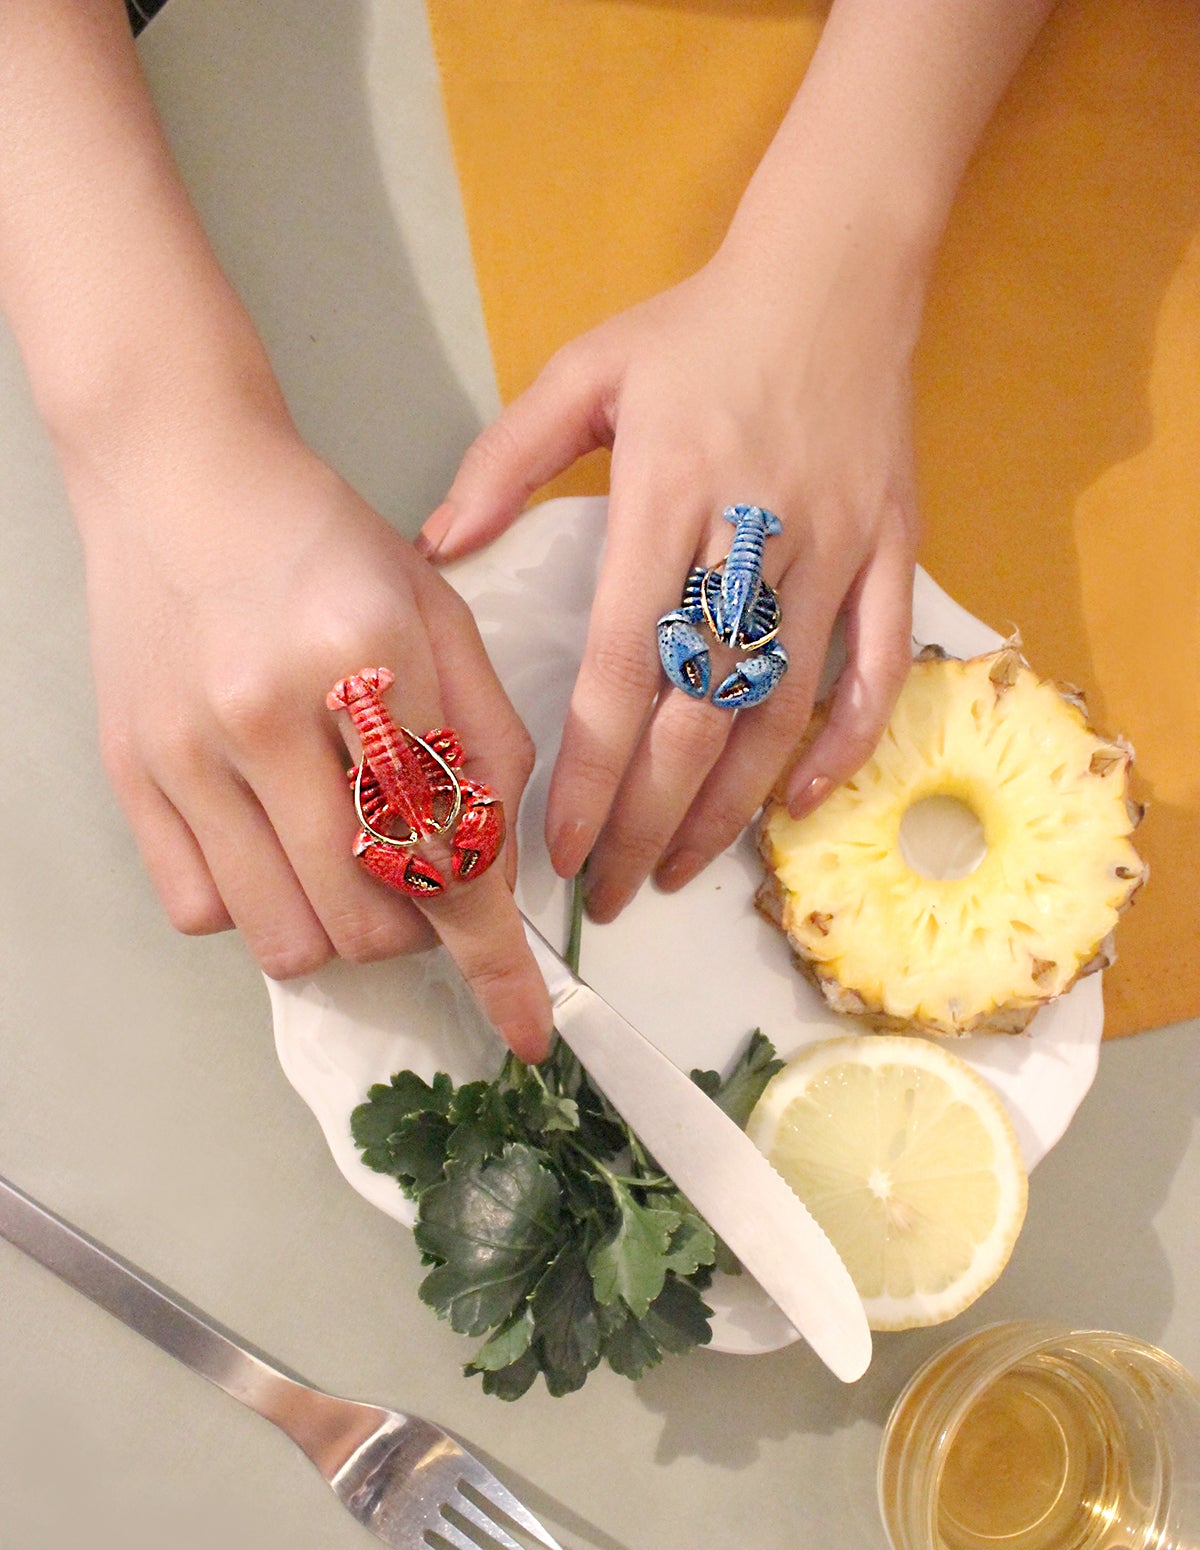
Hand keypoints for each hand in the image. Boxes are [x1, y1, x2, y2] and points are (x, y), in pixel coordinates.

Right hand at [68, 412, 551, 1061]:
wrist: (180, 477)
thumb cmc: (324, 544)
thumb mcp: (440, 615)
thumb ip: (487, 742)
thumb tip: (498, 875)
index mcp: (370, 659)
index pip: (450, 851)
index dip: (496, 961)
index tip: (526, 1027)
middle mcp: (270, 713)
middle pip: (369, 921)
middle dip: (415, 930)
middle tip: (417, 877)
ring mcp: (189, 750)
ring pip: (284, 938)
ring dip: (335, 929)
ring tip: (340, 857)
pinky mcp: (131, 772)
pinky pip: (201, 911)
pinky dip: (253, 902)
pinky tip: (268, 837)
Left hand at [418, 236, 918, 920]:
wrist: (836, 271)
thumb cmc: (698, 326)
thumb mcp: (586, 371)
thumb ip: (504, 460)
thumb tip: (436, 543)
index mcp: (666, 499)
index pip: (619, 669)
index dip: (589, 772)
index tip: (554, 847)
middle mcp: (750, 540)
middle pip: (695, 716)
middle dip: (644, 820)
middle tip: (605, 893)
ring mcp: (831, 554)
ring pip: (777, 711)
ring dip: (727, 807)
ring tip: (675, 872)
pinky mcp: (889, 555)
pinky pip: (876, 667)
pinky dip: (843, 742)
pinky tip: (796, 804)